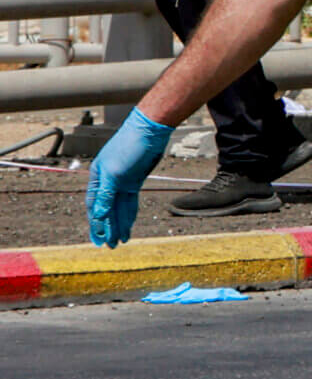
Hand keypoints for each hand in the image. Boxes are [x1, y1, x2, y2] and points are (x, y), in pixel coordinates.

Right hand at [88, 108, 172, 246]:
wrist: (150, 131)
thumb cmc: (129, 147)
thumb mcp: (115, 173)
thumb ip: (106, 194)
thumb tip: (99, 215)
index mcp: (97, 178)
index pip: (94, 206)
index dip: (96, 224)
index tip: (98, 240)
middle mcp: (107, 181)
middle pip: (106, 210)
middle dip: (108, 228)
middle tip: (109, 246)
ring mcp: (121, 181)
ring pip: (118, 208)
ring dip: (119, 224)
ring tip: (120, 241)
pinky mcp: (134, 181)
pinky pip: (129, 201)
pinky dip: (129, 214)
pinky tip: (128, 225)